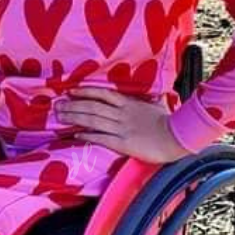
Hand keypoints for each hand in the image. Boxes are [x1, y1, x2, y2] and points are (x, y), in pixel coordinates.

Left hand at [54, 87, 188, 163]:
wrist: (177, 136)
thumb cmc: (171, 121)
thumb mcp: (160, 105)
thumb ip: (154, 100)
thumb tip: (158, 95)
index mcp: (129, 103)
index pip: (102, 94)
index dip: (85, 92)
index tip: (71, 91)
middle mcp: (122, 113)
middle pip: (92, 107)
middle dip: (73, 106)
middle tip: (57, 105)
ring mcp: (121, 128)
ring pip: (93, 120)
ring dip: (75, 117)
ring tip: (60, 117)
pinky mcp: (122, 142)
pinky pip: (101, 137)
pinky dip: (87, 135)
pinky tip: (76, 135)